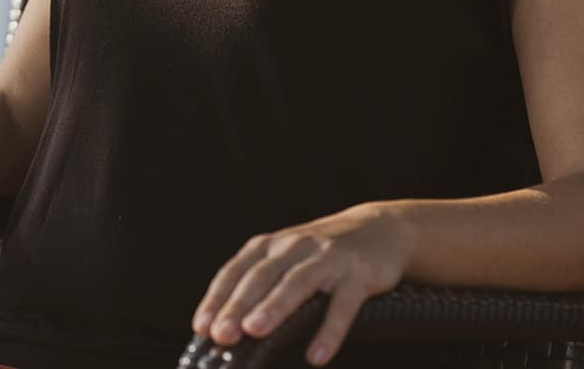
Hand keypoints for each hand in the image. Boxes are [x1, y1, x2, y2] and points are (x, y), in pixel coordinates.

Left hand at [190, 203, 413, 366]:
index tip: (202, 326)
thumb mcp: (287, 258)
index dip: (217, 298)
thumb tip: (228, 325)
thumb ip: (261, 285)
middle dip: (238, 306)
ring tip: (255, 331)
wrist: (381, 228)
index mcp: (271, 245)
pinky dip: (329, 330)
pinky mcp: (358, 274)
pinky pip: (342, 305)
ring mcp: (327, 258)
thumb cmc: (323, 252)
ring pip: (297, 283)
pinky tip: (317, 354)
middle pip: (261, 277)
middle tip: (222, 334)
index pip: (236, 271)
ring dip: (274, 307)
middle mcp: (294, 247)